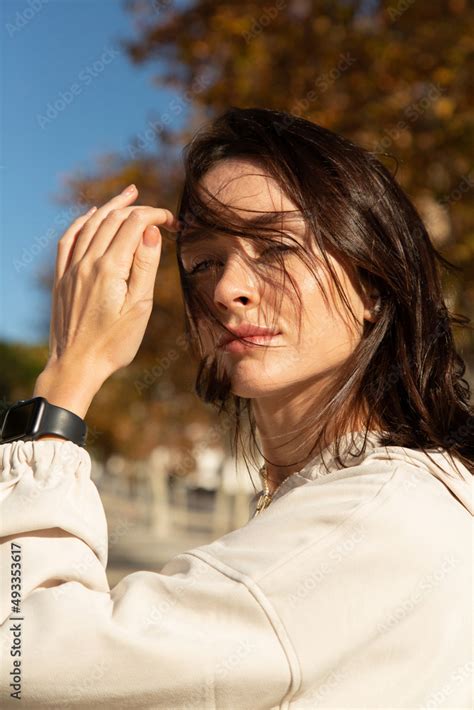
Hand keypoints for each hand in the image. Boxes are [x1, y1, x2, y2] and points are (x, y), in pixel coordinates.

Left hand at [44, 184, 178, 384]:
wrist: (77, 365)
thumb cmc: (114, 343)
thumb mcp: (139, 308)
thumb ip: (145, 266)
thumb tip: (150, 231)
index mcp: (110, 268)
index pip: (134, 225)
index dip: (155, 216)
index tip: (172, 222)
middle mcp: (87, 262)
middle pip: (112, 220)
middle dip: (137, 209)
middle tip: (157, 210)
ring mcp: (71, 269)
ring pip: (90, 224)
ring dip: (110, 207)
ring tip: (128, 195)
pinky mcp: (62, 278)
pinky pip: (69, 239)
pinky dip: (82, 222)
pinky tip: (91, 216)